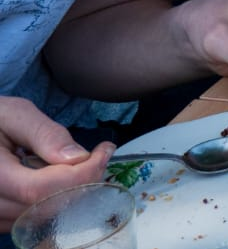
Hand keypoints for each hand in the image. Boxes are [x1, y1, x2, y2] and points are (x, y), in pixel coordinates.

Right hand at [0, 98, 112, 232]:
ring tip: (76, 164)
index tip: (104, 149)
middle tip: (98, 155)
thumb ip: (45, 133)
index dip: (81, 173)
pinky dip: (53, 201)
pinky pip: (32, 220)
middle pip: (45, 206)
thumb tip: (78, 157)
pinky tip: (55, 178)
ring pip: (41, 217)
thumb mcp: (13, 114)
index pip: (41, 189)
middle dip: (82, 181)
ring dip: (69, 192)